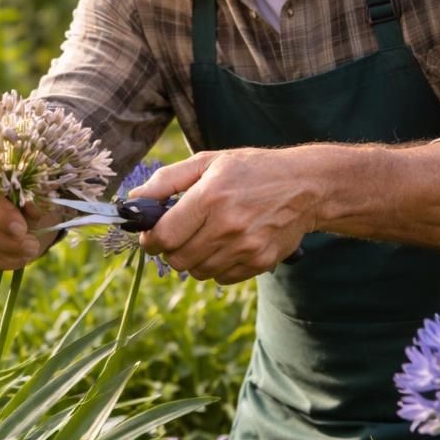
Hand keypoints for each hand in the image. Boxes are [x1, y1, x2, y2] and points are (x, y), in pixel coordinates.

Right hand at [0, 189, 58, 270]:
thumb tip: (31, 207)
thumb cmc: (25, 194)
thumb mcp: (35, 192)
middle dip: (6, 242)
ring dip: (2, 255)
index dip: (2, 215)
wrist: (16, 202)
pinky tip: (13, 260)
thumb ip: (33, 199)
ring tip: (27, 255)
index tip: (21, 230)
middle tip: (32, 246)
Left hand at [129, 149, 315, 283]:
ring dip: (193, 259)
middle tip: (179, 235)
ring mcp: (246, 247)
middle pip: (177, 259)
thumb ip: (166, 181)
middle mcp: (228, 225)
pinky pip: (221, 278)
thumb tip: (133, 201)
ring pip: (197, 272)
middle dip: (170, 250)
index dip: (150, 240)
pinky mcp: (260, 262)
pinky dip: (216, 267)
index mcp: (210, 197)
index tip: (152, 235)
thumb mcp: (208, 162)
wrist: (306, 186)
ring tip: (205, 236)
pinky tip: (226, 245)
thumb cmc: (252, 170)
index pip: (163, 236)